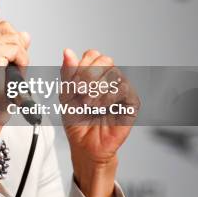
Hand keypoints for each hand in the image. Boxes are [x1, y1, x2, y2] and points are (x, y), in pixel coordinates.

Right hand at [0, 12, 29, 181]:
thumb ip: (6, 47)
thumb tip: (25, 34)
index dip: (1, 30)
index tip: (7, 49)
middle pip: (3, 25)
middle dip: (16, 43)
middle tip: (14, 64)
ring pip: (13, 36)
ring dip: (21, 54)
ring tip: (15, 72)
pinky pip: (17, 48)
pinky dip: (23, 61)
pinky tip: (16, 75)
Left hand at [60, 48, 139, 196]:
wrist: (85, 144)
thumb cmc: (77, 120)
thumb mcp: (66, 95)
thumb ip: (67, 73)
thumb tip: (67, 52)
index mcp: (94, 74)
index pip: (93, 55)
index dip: (81, 65)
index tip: (73, 83)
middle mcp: (109, 79)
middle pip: (105, 60)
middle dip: (89, 75)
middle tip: (80, 92)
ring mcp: (121, 89)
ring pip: (114, 73)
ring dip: (96, 89)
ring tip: (89, 104)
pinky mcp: (131, 102)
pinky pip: (124, 89)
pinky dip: (108, 98)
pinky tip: (101, 108)